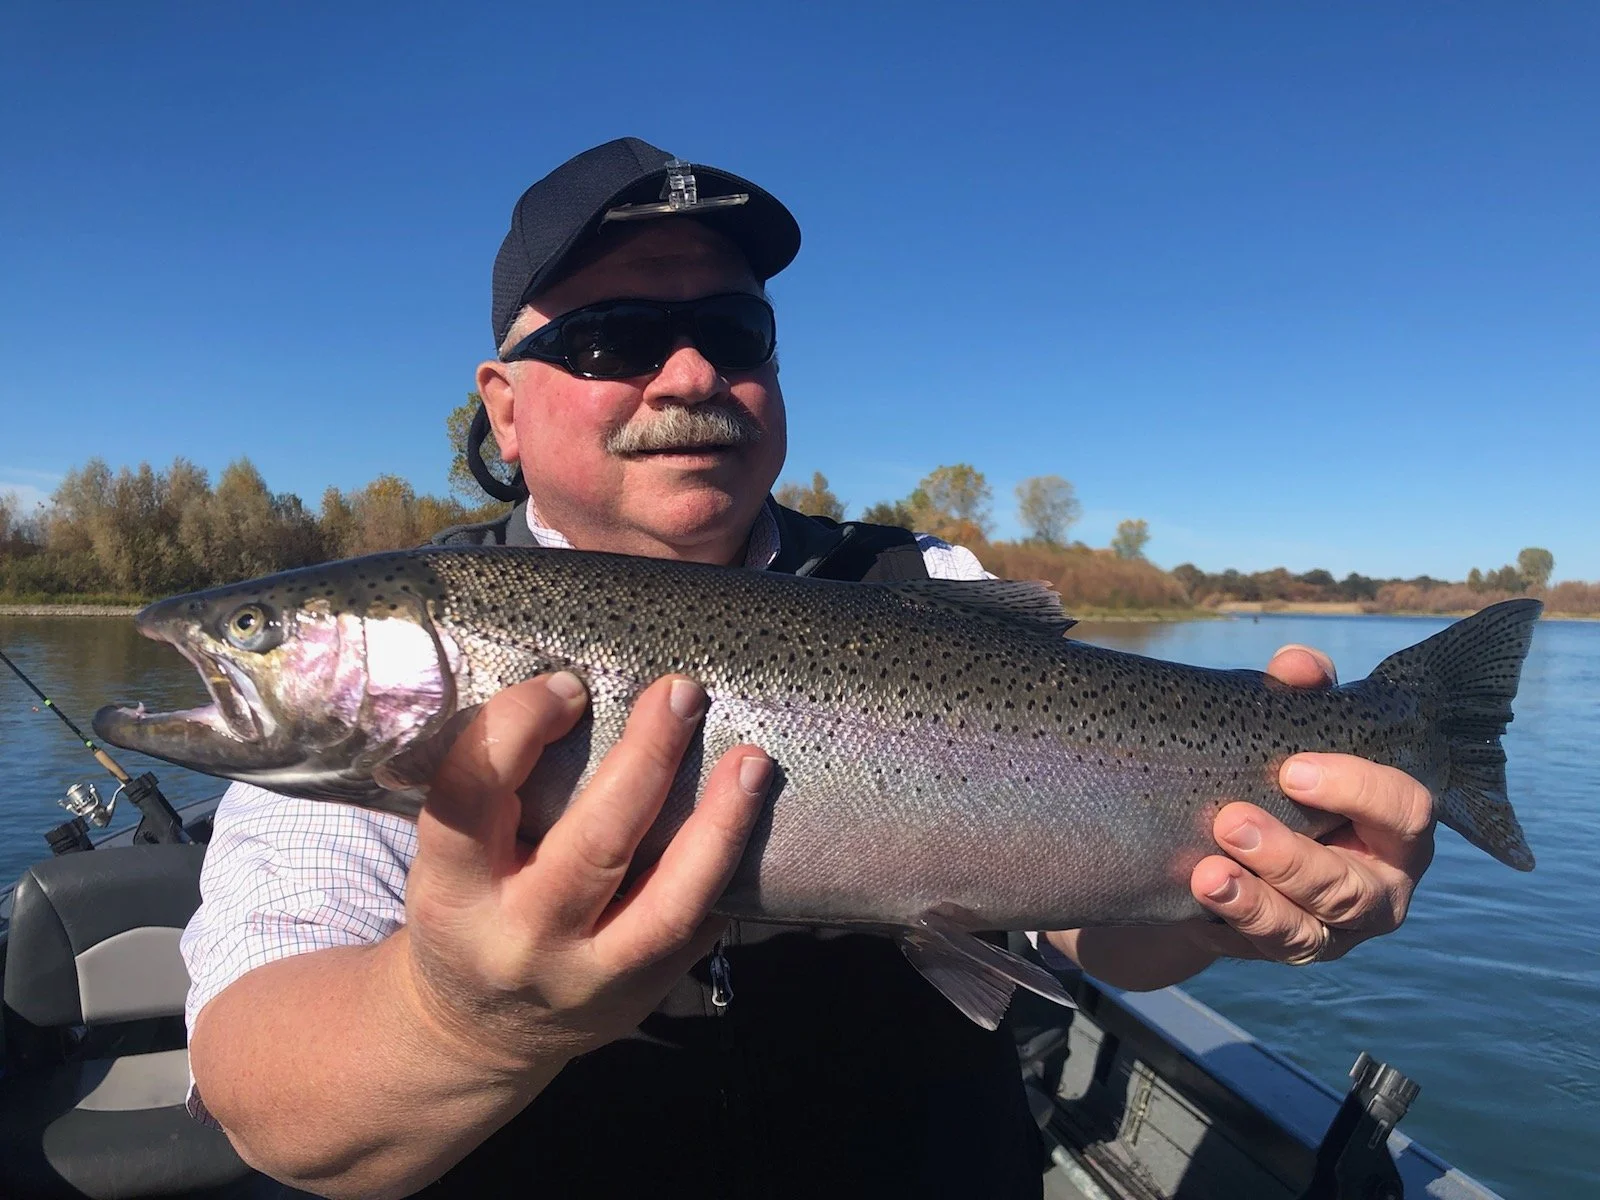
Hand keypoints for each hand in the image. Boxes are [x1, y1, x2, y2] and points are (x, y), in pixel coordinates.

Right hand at [399, 672, 771, 1072]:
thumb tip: (579, 686)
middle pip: (594, 844)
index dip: (519, 726)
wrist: (473, 1037)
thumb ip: (497, 790)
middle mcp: (520, 938)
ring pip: (669, 901)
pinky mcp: (640, 995)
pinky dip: (728, 868)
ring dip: (720, 825)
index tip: (567, 685)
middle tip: (681, 693)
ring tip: (753, 762)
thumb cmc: (468, 910)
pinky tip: (751, 817)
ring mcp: (588, 977)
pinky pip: (697, 927)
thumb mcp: (450, 859)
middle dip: (647, 760)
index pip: (472, 796)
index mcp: (452, 890)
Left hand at [1048, 643, 1436, 987]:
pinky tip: (1196, 894)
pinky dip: (1229, 922)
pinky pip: (1260, 948)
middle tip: (1230, 821)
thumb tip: (1298, 666)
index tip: (1291, 769)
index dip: (1357, 790)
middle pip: (1353, 889)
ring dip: (1254, 902)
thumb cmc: (1279, 772)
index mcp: (1396, 827)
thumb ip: (1300, 691)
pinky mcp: (1282, 949)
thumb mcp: (1289, 728)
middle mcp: (1377, 888)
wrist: (1233, 834)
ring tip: (1205, 873)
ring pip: (1306, 931)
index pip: (1406, 811)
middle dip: (1291, 858)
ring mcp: (1332, 931)